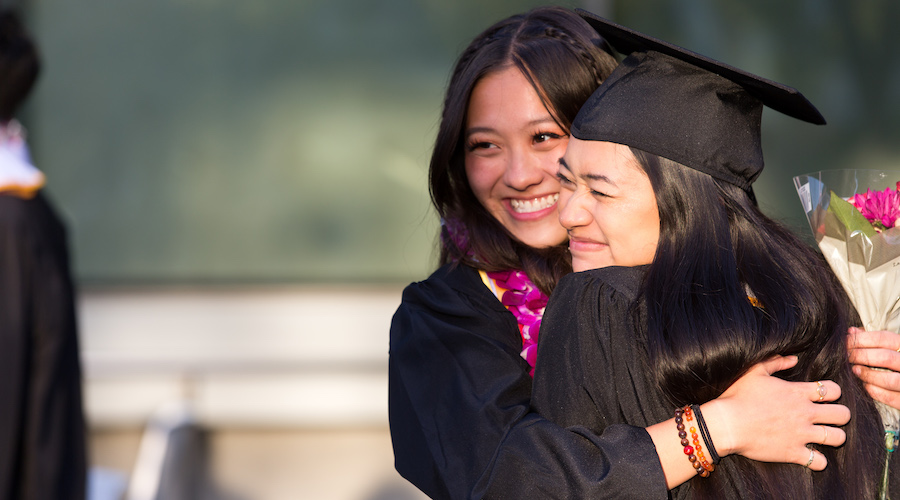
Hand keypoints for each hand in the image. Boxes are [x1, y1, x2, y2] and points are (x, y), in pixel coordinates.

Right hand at [701, 355, 848, 470]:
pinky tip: (812, 456)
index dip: (833, 392)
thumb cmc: (738, 395)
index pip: (833, 390)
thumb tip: (794, 359)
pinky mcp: (793, 452)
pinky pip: (819, 461)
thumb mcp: (755, 371)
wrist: (727, 423)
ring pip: (838, 438)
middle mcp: (805, 413)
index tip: (824, 396)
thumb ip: (776, 362)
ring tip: (825, 436)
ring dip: (835, 437)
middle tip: (830, 417)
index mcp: (798, 392)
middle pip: (843, 414)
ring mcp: (801, 434)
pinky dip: (819, 461)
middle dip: (840, 415)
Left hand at [847, 327, 899, 408]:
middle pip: (885, 357)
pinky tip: (865, 385)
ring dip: (868, 375)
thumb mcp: (891, 347)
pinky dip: (874, 391)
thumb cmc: (896, 361)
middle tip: (846, 356)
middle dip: (861, 356)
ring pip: (889, 380)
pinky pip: (890, 397)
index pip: (884, 338)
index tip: (846, 341)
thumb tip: (851, 331)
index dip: (861, 339)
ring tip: (854, 370)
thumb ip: (873, 339)